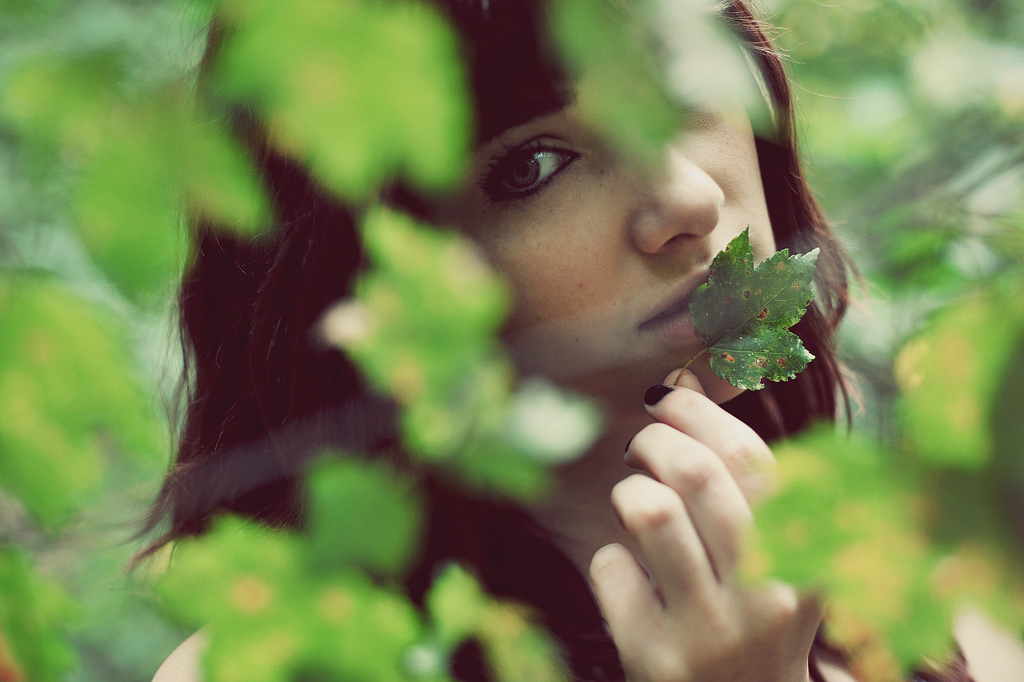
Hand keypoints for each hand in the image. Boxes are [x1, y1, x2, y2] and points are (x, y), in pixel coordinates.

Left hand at [589, 370, 819, 681]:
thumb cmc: (753, 618)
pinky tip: (631, 581)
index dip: (697, 410)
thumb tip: (689, 375)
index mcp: (809, 558)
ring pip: (648, 509)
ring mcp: (711, 631)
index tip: (666, 396)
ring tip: (634, 504)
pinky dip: (611, 562)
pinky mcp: (655, 659)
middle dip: (652, 440)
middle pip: (694, 471)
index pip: (751, 455)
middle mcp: (767, 596)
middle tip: (640, 449)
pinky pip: (610, 566)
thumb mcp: (779, 557)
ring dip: (629, 491)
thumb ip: (748, 480)